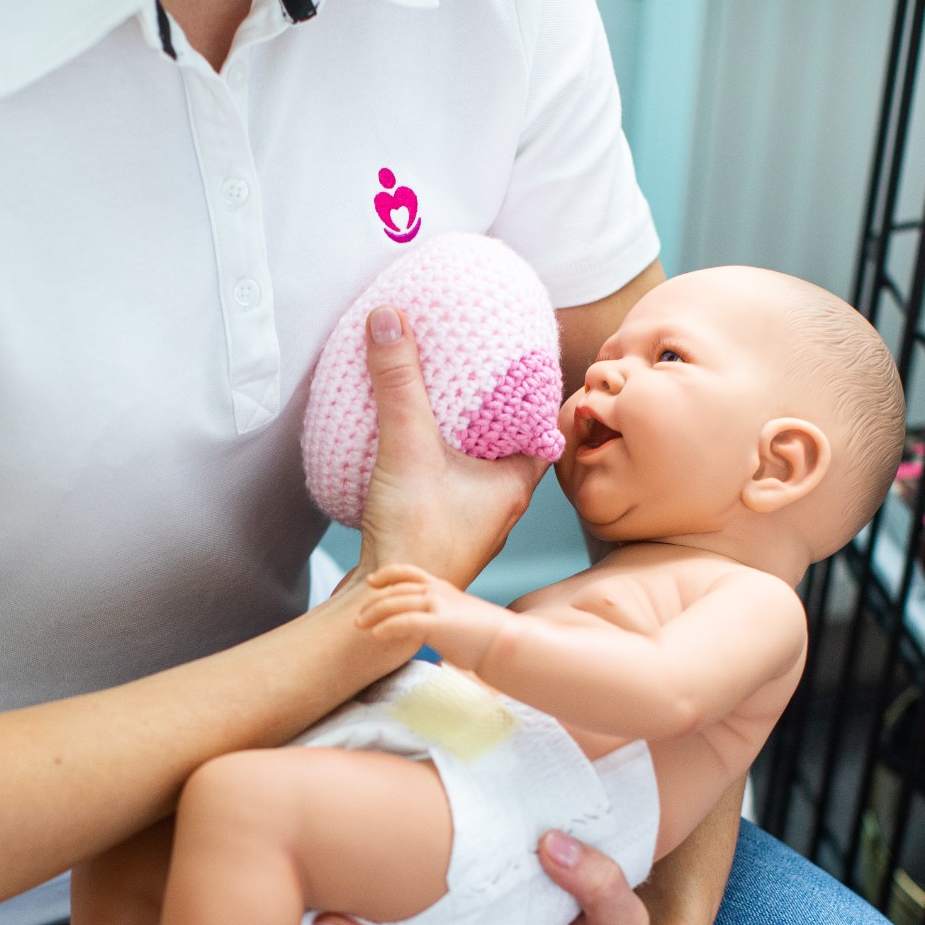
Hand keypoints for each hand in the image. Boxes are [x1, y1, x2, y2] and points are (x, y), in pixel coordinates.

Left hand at [353, 564, 514, 669]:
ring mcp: (437, 605)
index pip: (408, 573)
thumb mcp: (458, 616)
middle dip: (372, 603)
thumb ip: (440, 616)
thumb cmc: (483, 636)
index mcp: (442, 587)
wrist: (505, 642)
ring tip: (359, 626)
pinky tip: (377, 635)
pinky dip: (387, 627)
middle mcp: (437, 591)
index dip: (387, 574)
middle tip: (357, 617)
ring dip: (373, 615)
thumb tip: (429, 630)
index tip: (372, 581)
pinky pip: (404, 622)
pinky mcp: (438, 623)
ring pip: (394, 604)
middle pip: (395, 590)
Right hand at [357, 306, 546, 588]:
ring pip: (478, 459)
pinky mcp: (441, 525)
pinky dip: (439, 452)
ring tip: (444, 388)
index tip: (518, 350)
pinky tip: (413, 436)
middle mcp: (502, 501)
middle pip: (508, 437)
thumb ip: (400, 382)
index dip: (533, 386)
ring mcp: (472, 516)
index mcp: (517, 482)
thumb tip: (390, 319)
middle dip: (494, 402)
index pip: (542, 422)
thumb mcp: (409, 446)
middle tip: (477, 361)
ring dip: (464, 428)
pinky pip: (449, 476)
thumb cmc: (417, 540)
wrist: (383, 605)